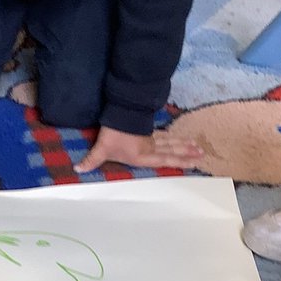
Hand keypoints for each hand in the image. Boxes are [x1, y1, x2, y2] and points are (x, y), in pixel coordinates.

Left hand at [74, 126, 203, 173]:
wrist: (118, 111)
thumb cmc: (113, 132)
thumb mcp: (102, 148)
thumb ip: (92, 160)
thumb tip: (78, 170)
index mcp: (142, 155)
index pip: (165, 160)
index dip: (180, 162)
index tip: (194, 163)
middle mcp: (150, 147)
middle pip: (173, 150)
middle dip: (187, 153)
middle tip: (202, 154)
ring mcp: (150, 138)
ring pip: (171, 142)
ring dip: (184, 145)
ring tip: (198, 147)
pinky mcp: (147, 130)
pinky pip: (164, 136)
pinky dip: (174, 138)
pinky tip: (181, 139)